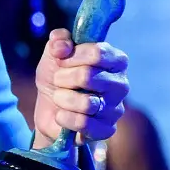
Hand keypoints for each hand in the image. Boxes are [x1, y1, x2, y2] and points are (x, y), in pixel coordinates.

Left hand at [33, 28, 128, 144]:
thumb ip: (58, 40)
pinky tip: (61, 115)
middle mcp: (121, 84)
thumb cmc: (58, 76)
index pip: (97, 53)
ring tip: (59, 97)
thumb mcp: (54, 54)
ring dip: (62, 98)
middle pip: (88, 76)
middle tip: (58, 80)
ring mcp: (116, 108)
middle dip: (62, 78)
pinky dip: (64, 118)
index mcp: (115, 60)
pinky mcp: (107, 129)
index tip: (61, 59)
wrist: (49, 108)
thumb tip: (61, 45)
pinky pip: (83, 123)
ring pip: (85, 102)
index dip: (72, 56)